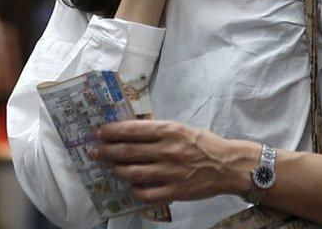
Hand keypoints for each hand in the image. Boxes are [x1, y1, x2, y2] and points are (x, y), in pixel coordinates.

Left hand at [94, 120, 252, 205]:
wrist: (227, 166)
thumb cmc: (203, 144)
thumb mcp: (180, 128)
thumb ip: (157, 131)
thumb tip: (130, 132)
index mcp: (168, 130)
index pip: (132, 130)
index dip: (112, 132)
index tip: (99, 132)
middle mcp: (167, 150)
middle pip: (127, 151)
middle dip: (106, 151)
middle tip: (94, 152)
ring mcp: (170, 172)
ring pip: (133, 173)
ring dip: (116, 170)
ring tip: (110, 168)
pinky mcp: (174, 191)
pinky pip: (146, 193)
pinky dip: (134, 190)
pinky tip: (131, 186)